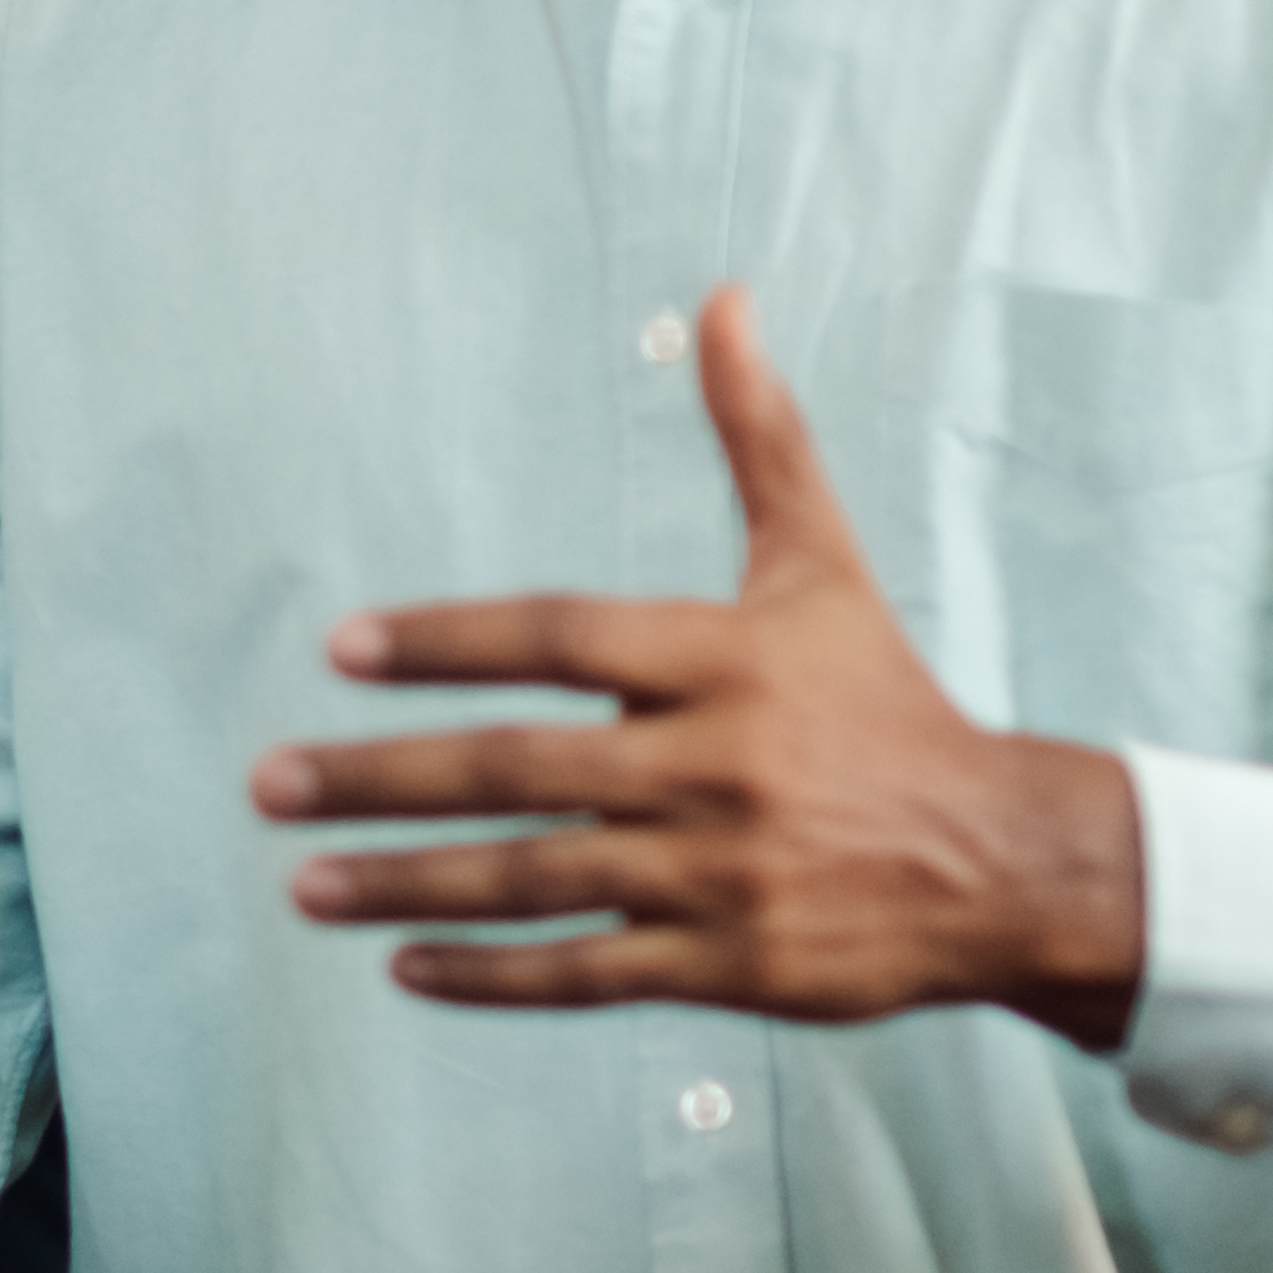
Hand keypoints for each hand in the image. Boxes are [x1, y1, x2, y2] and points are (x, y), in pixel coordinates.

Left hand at [254, 288, 1146, 1037]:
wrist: (1003, 863)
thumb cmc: (888, 703)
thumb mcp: (823, 565)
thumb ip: (760, 438)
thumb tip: (721, 297)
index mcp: (728, 659)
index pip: (561, 638)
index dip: (448, 641)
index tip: (342, 649)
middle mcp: (717, 765)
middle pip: (522, 767)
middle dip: (384, 779)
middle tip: (268, 784)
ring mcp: (719, 875)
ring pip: (535, 879)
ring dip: (408, 883)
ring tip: (301, 886)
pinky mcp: (729, 967)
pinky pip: (585, 974)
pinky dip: (492, 975)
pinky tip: (402, 967)